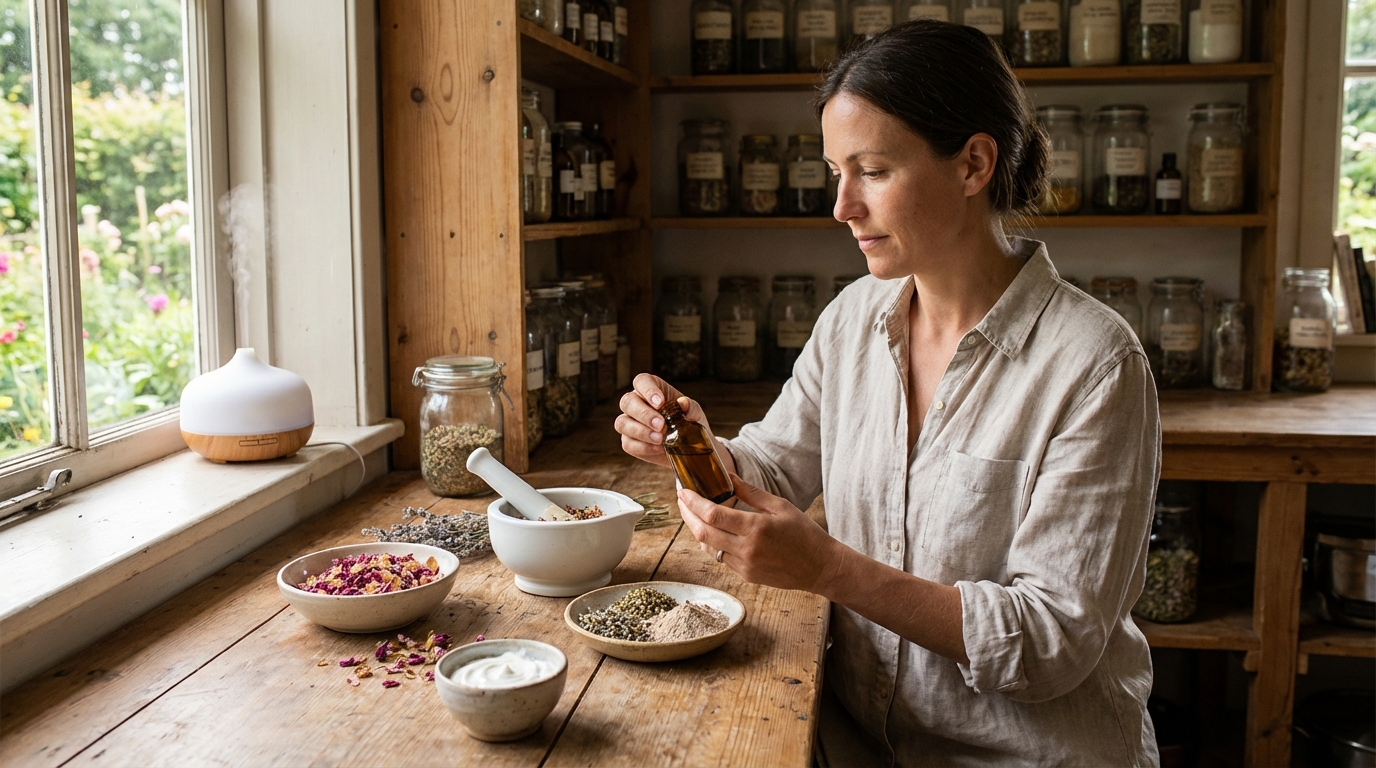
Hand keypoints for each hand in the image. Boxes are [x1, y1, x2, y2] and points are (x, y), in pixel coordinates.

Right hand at [615, 373, 713, 467]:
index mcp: (651, 388)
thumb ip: (691, 407)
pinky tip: (659, 448)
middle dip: (644, 414)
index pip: (641, 381)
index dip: (648, 390)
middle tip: (661, 425)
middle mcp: (636, 402)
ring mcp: (629, 422)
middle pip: (627, 402)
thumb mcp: (695, 414)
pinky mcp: (629, 441)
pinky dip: (643, 447)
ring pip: (622, 423)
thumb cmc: (689, 423)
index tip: (660, 403)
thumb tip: (683, 403)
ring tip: (660, 439)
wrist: (689, 447)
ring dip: (641, 432)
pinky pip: (628, 444)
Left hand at [677, 473, 840, 593]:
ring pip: (708, 547)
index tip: (683, 491)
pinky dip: (712, 543)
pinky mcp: (746, 576)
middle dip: (687, 514)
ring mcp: (745, 566)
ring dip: (697, 529)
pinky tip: (712, 531)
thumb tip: (728, 477)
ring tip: (693, 513)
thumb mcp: (780, 506)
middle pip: (703, 532)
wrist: (820, 567)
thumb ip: (750, 492)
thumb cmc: (804, 533)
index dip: (693, 502)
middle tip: (681, 501)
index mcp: (756, 528)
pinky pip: (720, 558)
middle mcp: (747, 549)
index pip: (712, 515)